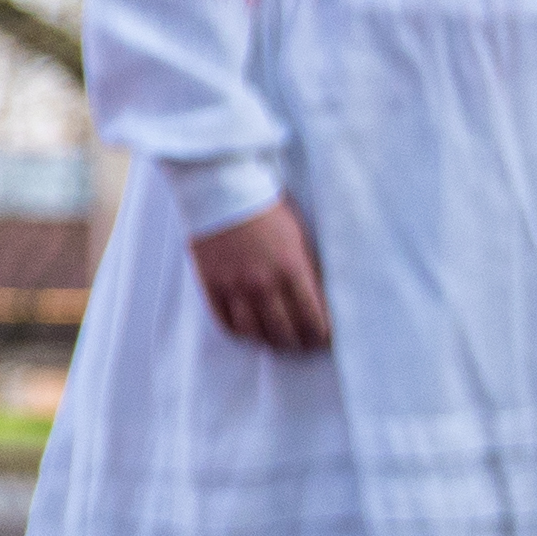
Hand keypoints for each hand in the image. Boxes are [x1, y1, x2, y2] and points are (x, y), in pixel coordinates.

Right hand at [188, 198, 331, 352]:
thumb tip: (319, 299)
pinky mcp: (211, 284)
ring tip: (277, 342)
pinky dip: (240, 333)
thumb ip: (308, 269)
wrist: (223, 189)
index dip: (322, 336)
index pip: (313, 319)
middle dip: (299, 344)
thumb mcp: (299, 237)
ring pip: (255, 332)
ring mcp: (234, 286)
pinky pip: (226, 322)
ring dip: (269, 342)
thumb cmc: (267, 209)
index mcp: (292, 269)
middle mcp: (263, 283)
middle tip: (304, 346)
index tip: (326, 340)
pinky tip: (249, 332)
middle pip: (285, 332)